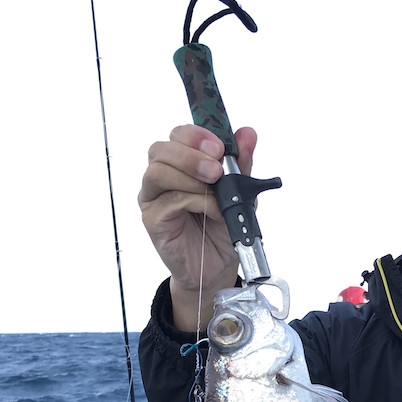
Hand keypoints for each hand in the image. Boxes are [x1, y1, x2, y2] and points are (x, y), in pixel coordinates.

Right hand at [139, 123, 256, 330]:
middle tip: (217, 170)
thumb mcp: (239, 192)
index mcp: (180, 164)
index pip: (178, 135)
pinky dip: (195, 201)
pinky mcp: (153, 220)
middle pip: (161, 149)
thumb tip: (248, 134)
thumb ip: (241, 163)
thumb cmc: (222, 227)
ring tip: (216, 190)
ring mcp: (154, 198)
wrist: (218, 267)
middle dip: (191, 154)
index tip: (220, 147)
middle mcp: (162, 177)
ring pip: (158, 171)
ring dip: (190, 176)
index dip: (196, 136)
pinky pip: (168, 201)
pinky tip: (213, 211)